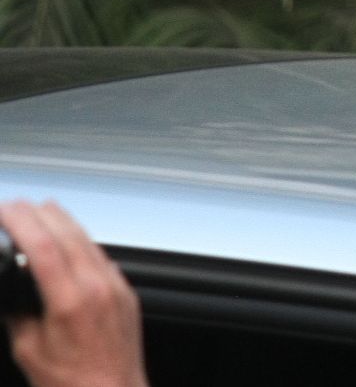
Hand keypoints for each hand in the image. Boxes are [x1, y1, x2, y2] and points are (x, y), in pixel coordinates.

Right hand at [0, 200, 148, 386]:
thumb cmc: (74, 383)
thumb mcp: (29, 352)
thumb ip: (18, 316)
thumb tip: (12, 294)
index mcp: (71, 301)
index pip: (43, 246)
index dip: (22, 222)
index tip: (6, 210)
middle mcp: (98, 287)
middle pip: (69, 233)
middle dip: (41, 213)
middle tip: (19, 204)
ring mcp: (116, 287)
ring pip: (89, 240)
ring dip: (65, 221)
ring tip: (43, 210)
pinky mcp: (126, 292)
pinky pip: (103, 257)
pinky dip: (83, 242)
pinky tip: (72, 240)